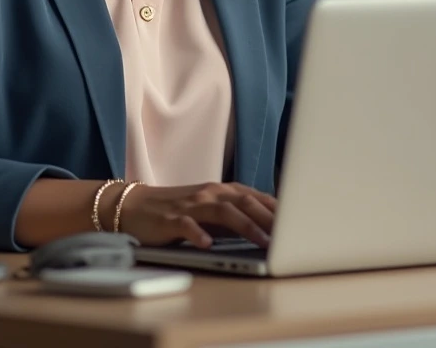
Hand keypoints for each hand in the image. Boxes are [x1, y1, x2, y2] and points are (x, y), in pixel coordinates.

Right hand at [112, 182, 276, 248]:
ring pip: (222, 212)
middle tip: (290, 234)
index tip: (300, 220)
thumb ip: (234, 215)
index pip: (255, 196)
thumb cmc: (178, 211)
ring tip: (263, 241)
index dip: (277, 208)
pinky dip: (198, 234)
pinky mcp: (170, 219)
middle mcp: (209, 193)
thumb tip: (269, 227)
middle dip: (269, 217)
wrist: (135, 207)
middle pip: (244, 201)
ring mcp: (190, 205)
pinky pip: (186, 225)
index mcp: (220, 191)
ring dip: (245, 226)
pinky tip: (208, 244)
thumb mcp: (210, 211)